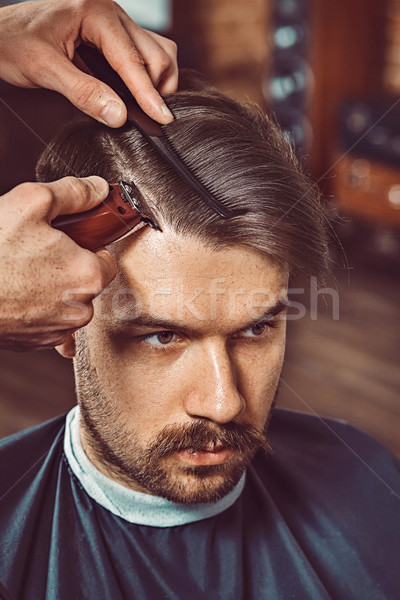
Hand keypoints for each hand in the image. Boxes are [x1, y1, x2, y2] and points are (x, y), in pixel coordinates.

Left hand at [0, 0, 177, 125]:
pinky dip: (146, 75)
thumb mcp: (44, 70)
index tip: (161, 119)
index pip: (132, 59)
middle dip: (157, 87)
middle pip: (156, 52)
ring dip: (157, 80)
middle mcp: (110, 12)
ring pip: (156, 51)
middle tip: (151, 118)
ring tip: (145, 105)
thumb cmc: (13, 42)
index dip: (148, 93)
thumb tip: (118, 115)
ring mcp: (114, 22)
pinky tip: (133, 93)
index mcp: (95, 12)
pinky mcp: (113, 34)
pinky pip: (143, 53)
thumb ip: (83, 93)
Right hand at [0, 176, 116, 350]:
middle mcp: (79, 309)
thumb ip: (73, 194)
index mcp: (88, 275)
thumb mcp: (32, 202)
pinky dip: (35, 308)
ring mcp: (57, 330)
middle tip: (36, 251)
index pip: (107, 259)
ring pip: (65, 302)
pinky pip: (45, 321)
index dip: (86, 244)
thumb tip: (97, 188)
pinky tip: (16, 293)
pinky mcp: (35, 342)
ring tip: (20, 271)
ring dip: (50, 288)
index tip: (68, 239)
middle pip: (85, 281)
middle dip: (66, 265)